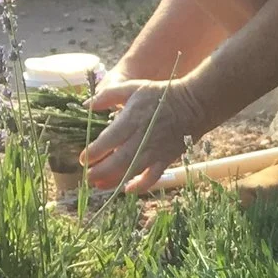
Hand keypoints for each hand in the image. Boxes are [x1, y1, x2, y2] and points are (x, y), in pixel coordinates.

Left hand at [81, 77, 206, 193]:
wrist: (194, 104)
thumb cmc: (161, 94)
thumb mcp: (132, 87)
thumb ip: (107, 95)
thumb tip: (86, 106)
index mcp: (131, 119)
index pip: (108, 140)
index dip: (94, 152)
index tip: (83, 159)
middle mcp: (142, 138)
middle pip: (117, 160)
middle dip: (100, 171)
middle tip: (87, 177)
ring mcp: (155, 151)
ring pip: (131, 170)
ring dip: (114, 180)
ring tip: (99, 185)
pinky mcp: (166, 159)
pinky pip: (152, 176)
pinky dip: (140, 186)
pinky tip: (128, 190)